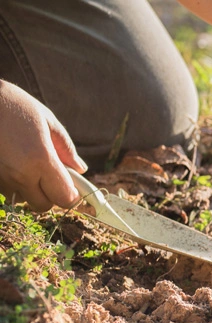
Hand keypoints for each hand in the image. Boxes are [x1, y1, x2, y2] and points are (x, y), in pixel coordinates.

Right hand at [0, 81, 87, 210]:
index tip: (74, 185)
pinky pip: (6, 191)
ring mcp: (1, 178)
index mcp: (40, 160)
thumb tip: (81, 169)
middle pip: (43, 206)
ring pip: (23, 200)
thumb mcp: (48, 121)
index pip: (65, 197)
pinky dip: (14, 184)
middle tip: (52, 175)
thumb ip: (66, 149)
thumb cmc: (15, 105)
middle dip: (52, 195)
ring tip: (29, 165)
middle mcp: (19, 175)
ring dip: (31, 190)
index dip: (73, 195)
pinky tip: (14, 163)